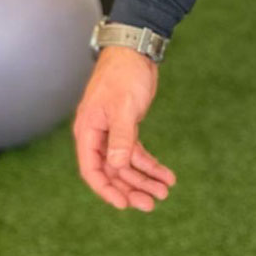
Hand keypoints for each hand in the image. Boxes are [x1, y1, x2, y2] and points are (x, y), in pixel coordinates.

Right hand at [72, 47, 175, 211]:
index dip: (107, 190)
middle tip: (151, 203)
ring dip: (144, 179)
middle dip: (131, 188)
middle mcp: (98, 136)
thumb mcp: (123, 107)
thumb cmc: (123, 75)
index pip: (92, 170)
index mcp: (88, 132)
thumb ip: (120, 138)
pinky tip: (167, 175)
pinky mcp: (128, 127)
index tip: (124, 205)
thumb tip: (118, 167)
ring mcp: (113, 133)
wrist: (136, 51)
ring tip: (164, 192)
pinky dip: (151, 165)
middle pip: (112, 171)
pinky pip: (137, 153)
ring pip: (126, 165)